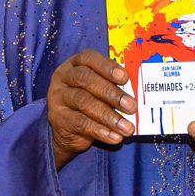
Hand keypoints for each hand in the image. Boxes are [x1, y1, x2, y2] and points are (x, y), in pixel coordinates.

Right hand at [45, 50, 135, 169]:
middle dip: (112, 93)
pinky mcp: (58, 118)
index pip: (89, 58)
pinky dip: (101, 131)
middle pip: (86, 80)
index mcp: (75, 64)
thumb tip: (135, 94)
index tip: (125, 78)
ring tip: (127, 127)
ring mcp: (58, 98)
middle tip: (132, 107)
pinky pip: (81, 124)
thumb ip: (113, 86)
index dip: (107, 66)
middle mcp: (64, 77)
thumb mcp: (100, 89)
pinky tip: (115, 137)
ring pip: (84, 102)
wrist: (66, 127)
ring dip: (109, 116)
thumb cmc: (90, 100)